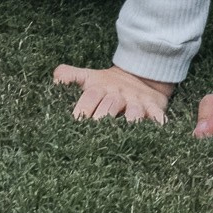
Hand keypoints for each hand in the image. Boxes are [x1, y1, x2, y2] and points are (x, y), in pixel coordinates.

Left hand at [53, 63, 175, 123]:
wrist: (141, 75)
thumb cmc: (107, 84)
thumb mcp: (88, 77)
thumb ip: (69, 75)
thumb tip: (54, 79)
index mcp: (100, 87)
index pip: (90, 96)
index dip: (83, 108)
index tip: (75, 122)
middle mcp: (118, 94)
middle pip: (110, 106)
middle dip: (103, 119)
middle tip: (94, 137)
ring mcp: (136, 101)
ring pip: (134, 112)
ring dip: (130, 122)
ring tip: (126, 133)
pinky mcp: (154, 107)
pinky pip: (157, 116)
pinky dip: (159, 123)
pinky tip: (157, 131)